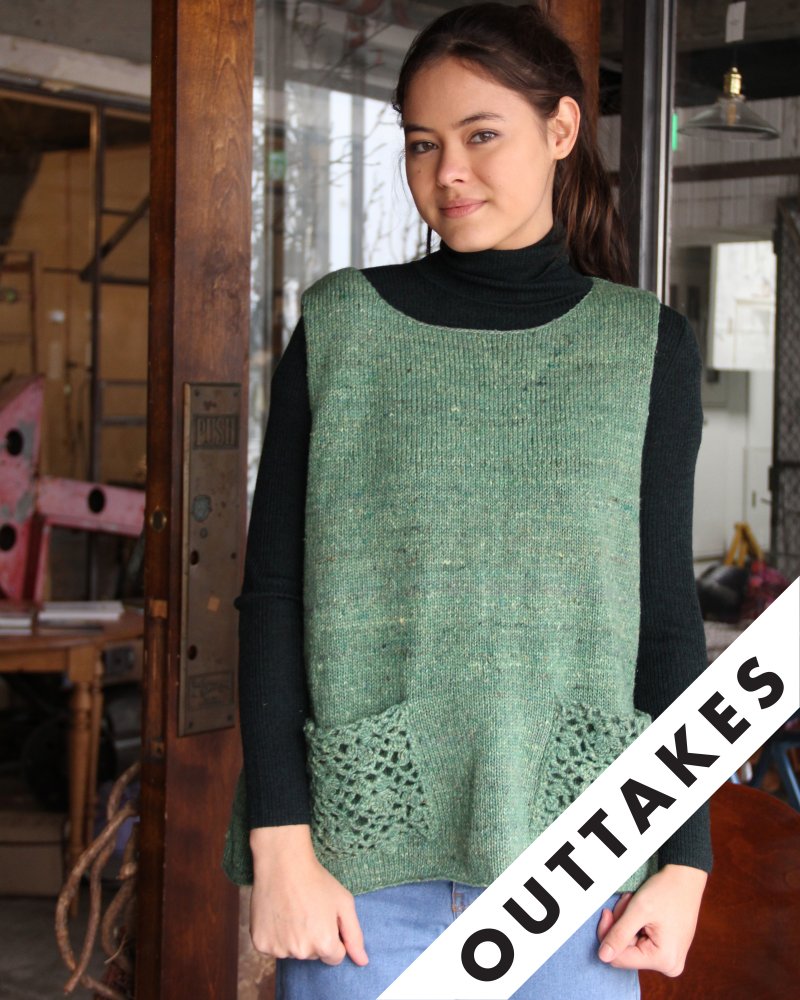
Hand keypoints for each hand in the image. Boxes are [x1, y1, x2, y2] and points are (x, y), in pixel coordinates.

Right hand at [248, 824, 368, 966]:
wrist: (282, 863)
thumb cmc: (316, 881)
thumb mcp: (344, 902)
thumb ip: (355, 935)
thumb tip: (363, 962)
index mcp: (325, 943)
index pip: (335, 957)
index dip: (332, 936)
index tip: (325, 917)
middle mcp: (301, 951)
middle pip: (313, 954)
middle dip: (314, 937)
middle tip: (308, 911)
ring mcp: (279, 949)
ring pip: (293, 952)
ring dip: (294, 937)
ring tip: (292, 910)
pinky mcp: (260, 944)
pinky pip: (273, 947)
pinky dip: (276, 935)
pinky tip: (278, 914)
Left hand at [596, 863, 707, 975]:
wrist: (685, 878)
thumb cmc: (666, 891)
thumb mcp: (638, 910)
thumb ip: (619, 935)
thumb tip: (602, 957)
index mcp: (664, 960)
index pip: (619, 957)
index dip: (607, 934)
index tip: (607, 911)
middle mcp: (670, 966)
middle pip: (625, 951)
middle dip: (620, 925)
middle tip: (627, 901)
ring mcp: (670, 959)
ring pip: (631, 945)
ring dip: (627, 921)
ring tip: (636, 901)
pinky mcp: (668, 950)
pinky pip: (641, 941)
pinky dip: (635, 923)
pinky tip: (642, 909)